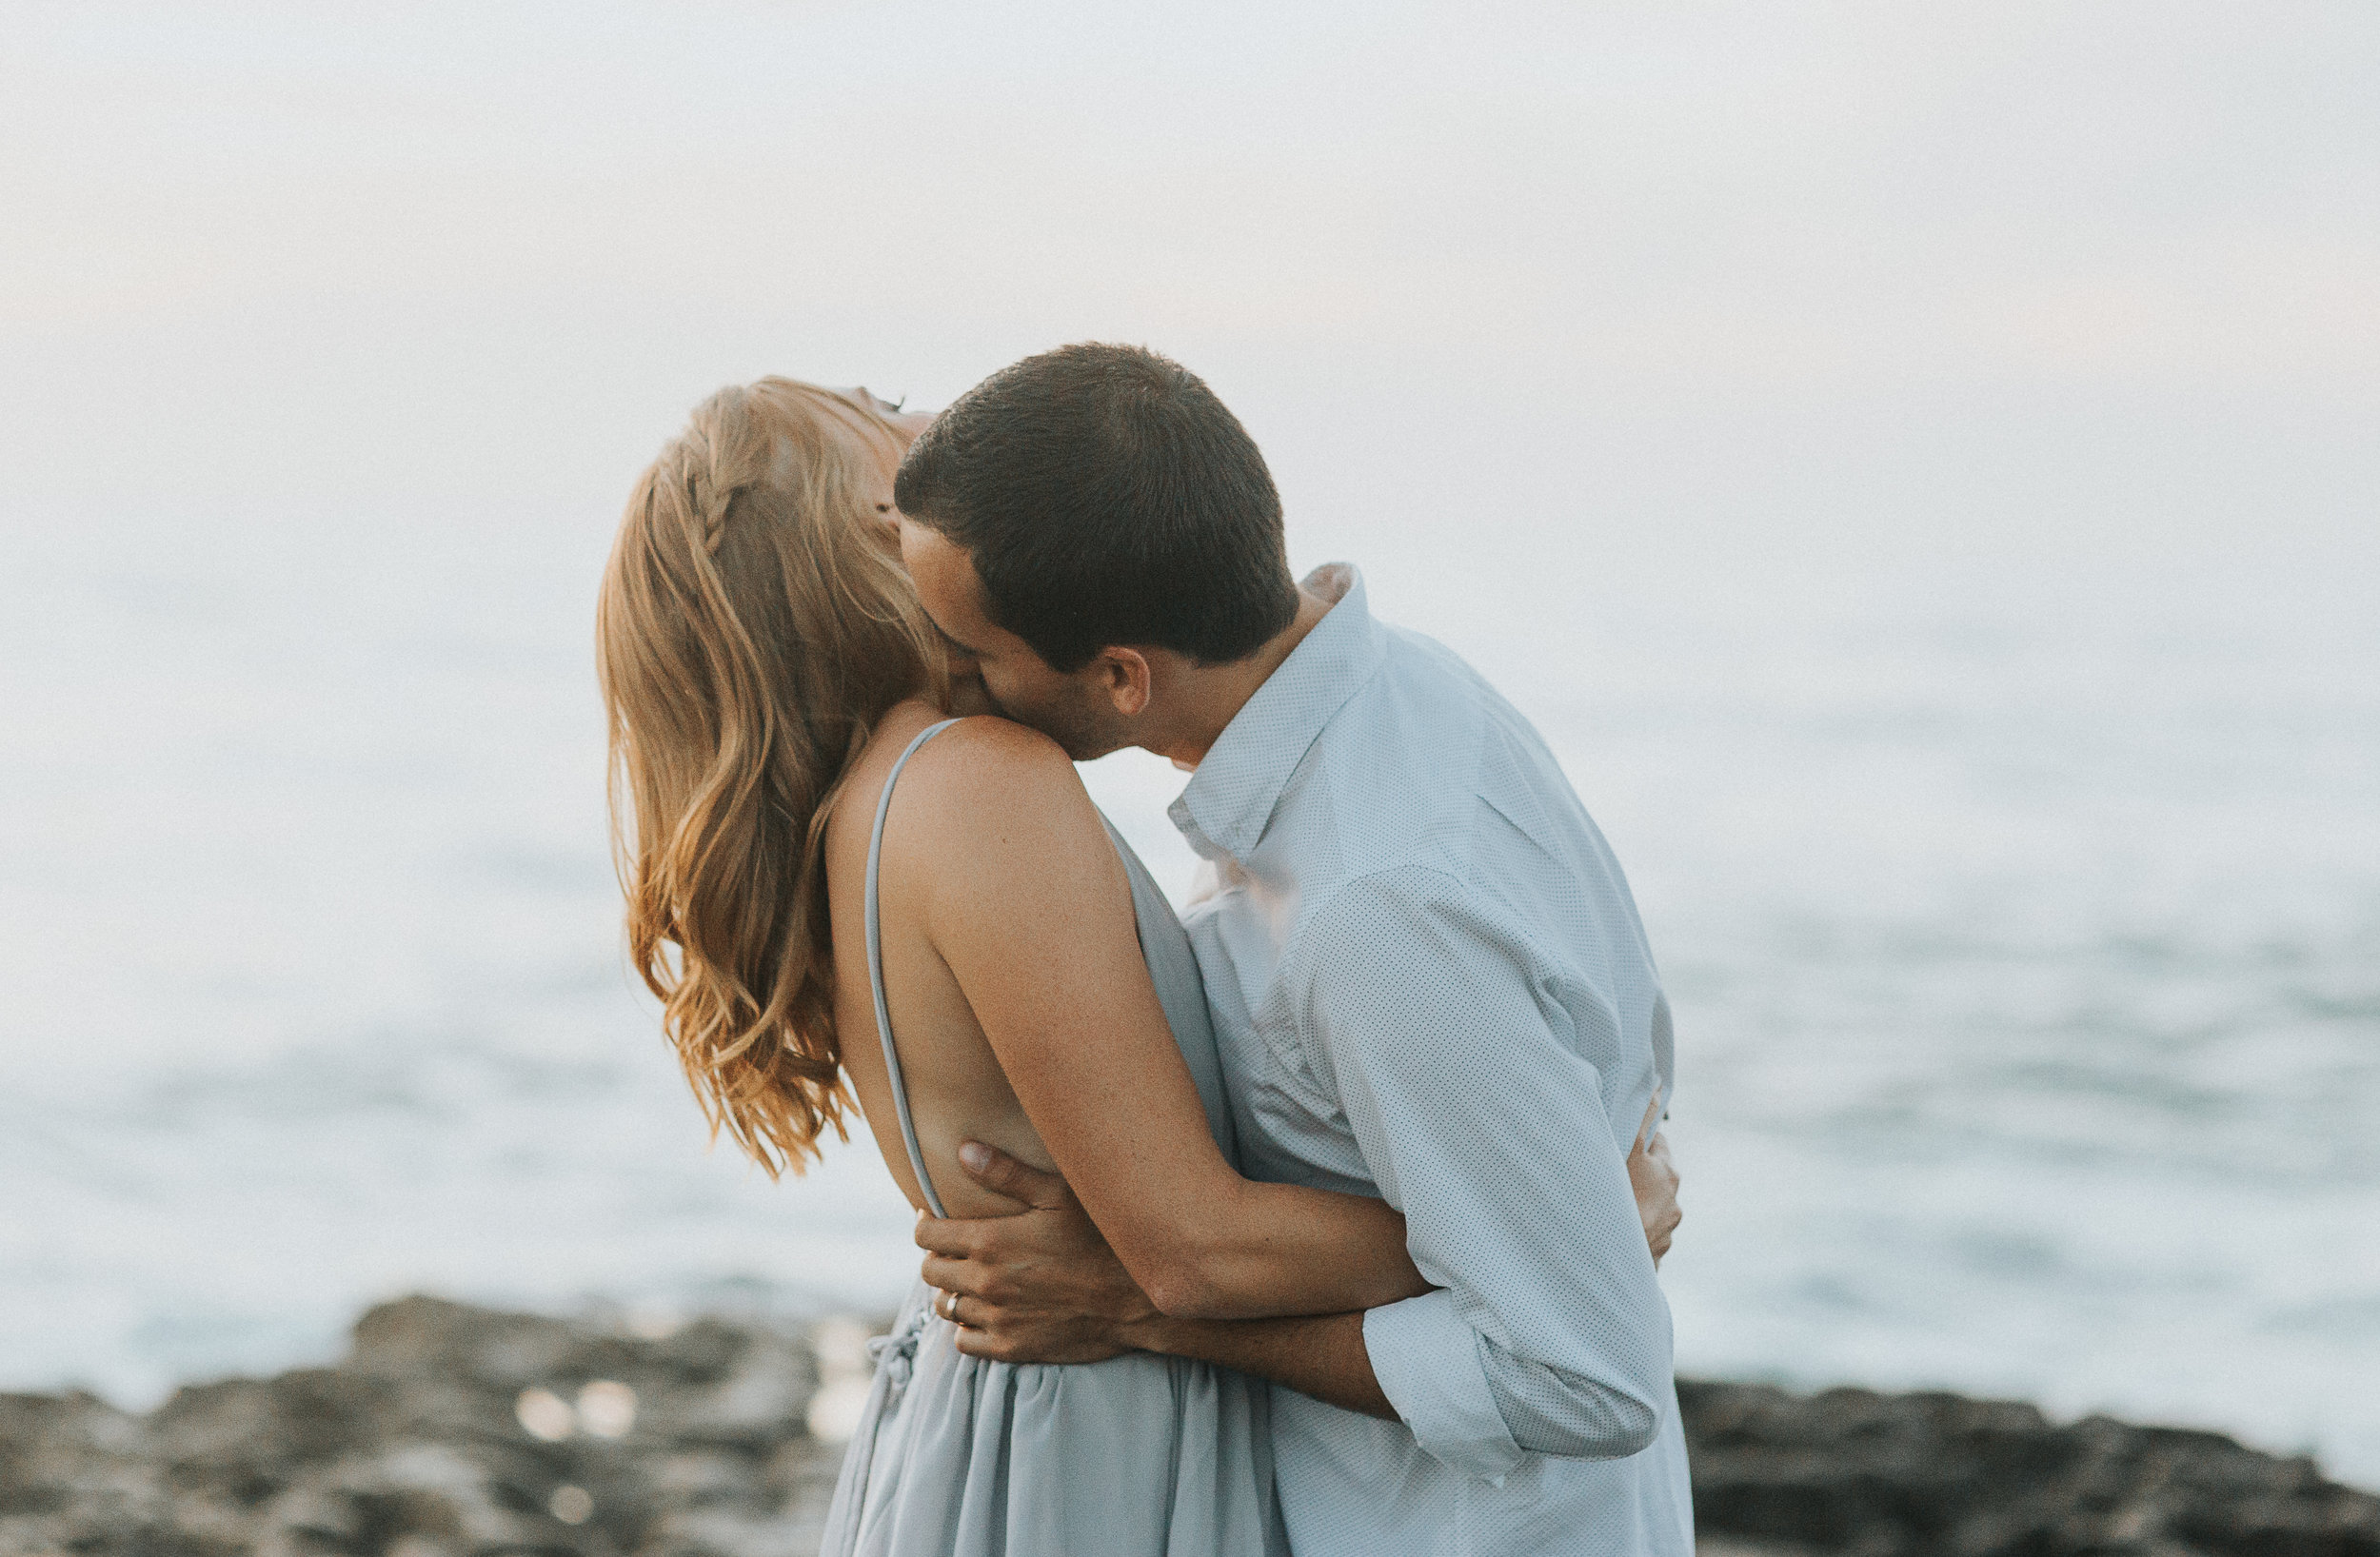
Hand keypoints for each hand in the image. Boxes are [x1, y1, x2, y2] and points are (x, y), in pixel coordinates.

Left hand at [915, 1141, 1161, 1363]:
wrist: (1134, 1299)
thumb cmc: (1100, 1238)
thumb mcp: (1058, 1193)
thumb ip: (1007, 1172)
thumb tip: (963, 1150)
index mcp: (989, 1242)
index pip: (927, 1236)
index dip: (925, 1224)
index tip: (933, 1218)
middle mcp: (985, 1283)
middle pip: (930, 1272)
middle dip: (936, 1256)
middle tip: (954, 1247)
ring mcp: (996, 1319)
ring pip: (946, 1307)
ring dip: (952, 1291)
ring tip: (970, 1278)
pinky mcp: (1011, 1347)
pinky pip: (965, 1341)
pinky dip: (967, 1326)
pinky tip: (984, 1312)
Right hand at [1628, 1097, 1681, 1266]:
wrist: (1614, 1252)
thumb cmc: (1621, 1195)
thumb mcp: (1629, 1148)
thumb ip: (1642, 1117)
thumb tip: (1660, 1084)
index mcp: (1669, 1174)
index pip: (1657, 1145)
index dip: (1638, 1142)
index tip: (1620, 1143)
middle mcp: (1674, 1203)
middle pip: (1654, 1179)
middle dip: (1638, 1176)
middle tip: (1612, 1176)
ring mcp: (1665, 1232)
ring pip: (1649, 1210)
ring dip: (1635, 1208)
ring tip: (1610, 1209)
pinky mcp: (1655, 1256)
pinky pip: (1643, 1240)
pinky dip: (1632, 1236)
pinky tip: (1613, 1234)